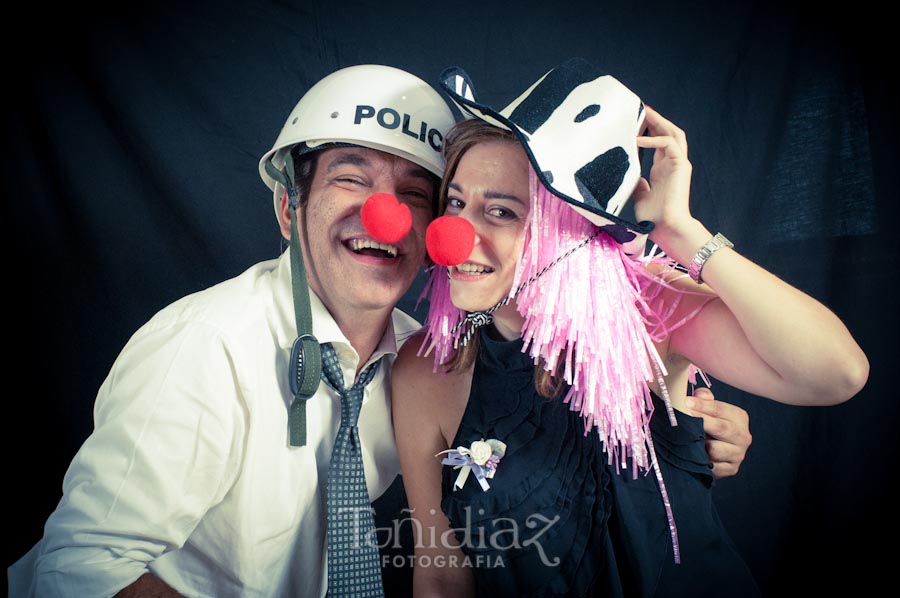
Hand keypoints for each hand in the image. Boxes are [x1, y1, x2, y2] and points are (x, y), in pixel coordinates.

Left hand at [633, 107, 704, 262]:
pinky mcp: (681, 165)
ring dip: (660, 121)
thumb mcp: (640, 197)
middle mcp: (672, 163)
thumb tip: (630, 176)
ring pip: (673, 133)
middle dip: (655, 119)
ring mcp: (678, 163)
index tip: (634, 121)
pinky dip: (654, 139)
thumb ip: (638, 185)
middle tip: (641, 108)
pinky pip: (669, 144)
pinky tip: (638, 139)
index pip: (657, 142)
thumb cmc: (654, 218)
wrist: (667, 228)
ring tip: (645, 111)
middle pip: (667, 132)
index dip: (648, 130)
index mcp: (663, 169)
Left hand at [686, 387, 751, 478]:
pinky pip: (713, 467)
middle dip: (701, 422)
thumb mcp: (707, 408)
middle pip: (721, 428)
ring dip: (699, 445)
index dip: (702, 406)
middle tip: (684, 417)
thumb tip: (699, 395)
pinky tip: (692, 456)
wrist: (713, 450)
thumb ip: (704, 398)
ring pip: (715, 450)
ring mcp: (738, 454)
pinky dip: (701, 462)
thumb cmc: (708, 423)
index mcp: (739, 417)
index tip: (686, 403)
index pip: (720, 409)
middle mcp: (743, 436)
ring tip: (686, 439)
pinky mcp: (731, 469)